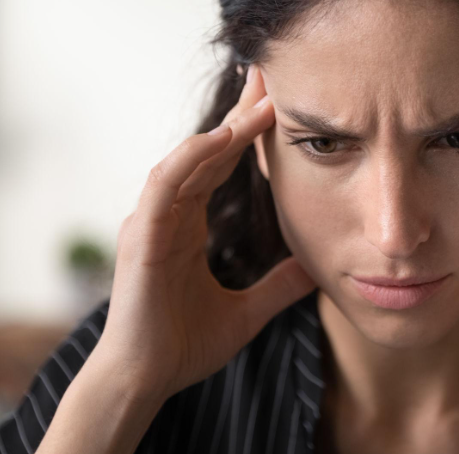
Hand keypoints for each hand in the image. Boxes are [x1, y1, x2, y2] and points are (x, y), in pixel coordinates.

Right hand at [95, 64, 316, 402]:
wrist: (146, 381)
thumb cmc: (184, 345)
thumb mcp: (248, 310)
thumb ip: (279, 286)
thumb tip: (316, 271)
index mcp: (187, 226)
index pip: (220, 165)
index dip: (246, 134)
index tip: (276, 103)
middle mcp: (168, 216)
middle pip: (206, 151)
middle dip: (238, 114)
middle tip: (270, 76)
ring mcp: (152, 222)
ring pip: (188, 160)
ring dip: (223, 129)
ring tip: (260, 100)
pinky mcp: (142, 238)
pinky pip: (165, 186)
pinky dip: (191, 159)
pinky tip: (221, 138)